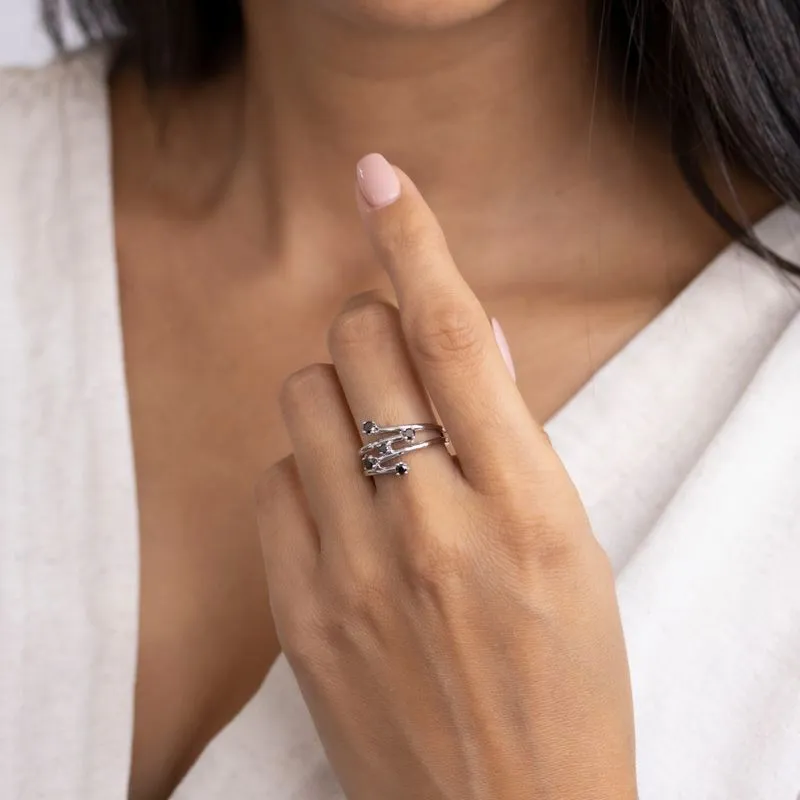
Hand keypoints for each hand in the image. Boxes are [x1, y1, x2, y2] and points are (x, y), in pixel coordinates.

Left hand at [257, 154, 636, 799]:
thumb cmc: (566, 682)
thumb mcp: (574, 549)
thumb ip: (514, 434)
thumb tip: (468, 335)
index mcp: (527, 508)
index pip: (455, 335)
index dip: (414, 240)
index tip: (378, 176)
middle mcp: (432, 529)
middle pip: (359, 344)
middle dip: (375, 327)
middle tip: (401, 362)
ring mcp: (354, 572)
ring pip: (302, 399)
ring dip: (338, 394)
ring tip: (377, 445)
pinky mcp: (301, 613)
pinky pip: (272, 481)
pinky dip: (304, 470)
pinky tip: (343, 509)